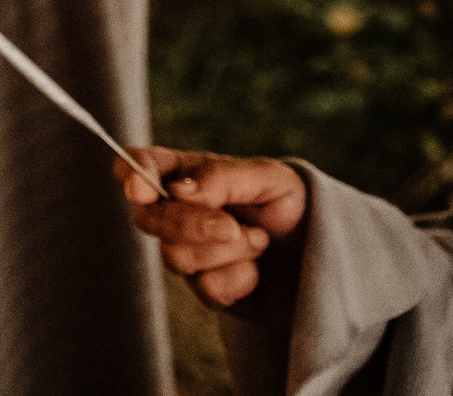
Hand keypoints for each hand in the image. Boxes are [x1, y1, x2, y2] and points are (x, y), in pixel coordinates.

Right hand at [117, 145, 306, 313]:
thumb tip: (178, 190)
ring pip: (176, 256)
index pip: (141, 163)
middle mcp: (176, 211)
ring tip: (259, 241)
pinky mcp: (206, 288)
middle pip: (148, 217)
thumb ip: (221, 177)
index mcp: (186, 173)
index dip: (132, 172)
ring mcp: (188, 251)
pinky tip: (256, 271)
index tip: (140, 188)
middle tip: (234, 226)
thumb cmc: (293, 206)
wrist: (320, 255)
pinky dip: (240, 278)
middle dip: (191, 225)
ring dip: (228, 250)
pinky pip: (206, 287)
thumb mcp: (270, 178)